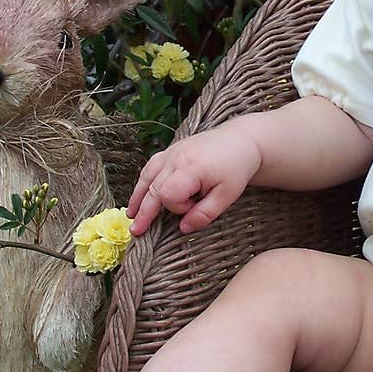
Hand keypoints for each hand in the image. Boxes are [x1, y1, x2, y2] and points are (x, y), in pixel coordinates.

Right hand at [126, 123, 261, 237]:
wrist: (241, 139)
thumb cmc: (236, 167)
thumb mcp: (227, 195)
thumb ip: (205, 213)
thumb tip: (184, 228)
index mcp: (189, 168)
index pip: (168, 195)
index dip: (177, 208)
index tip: (192, 208)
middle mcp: (175, 158)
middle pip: (152, 188)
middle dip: (144, 211)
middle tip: (136, 232)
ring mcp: (170, 152)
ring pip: (147, 177)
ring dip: (138, 197)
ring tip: (132, 215)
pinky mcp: (171, 150)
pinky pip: (151, 167)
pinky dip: (143, 182)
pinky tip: (140, 194)